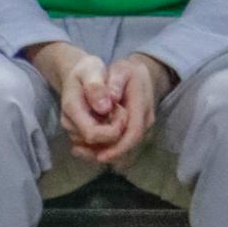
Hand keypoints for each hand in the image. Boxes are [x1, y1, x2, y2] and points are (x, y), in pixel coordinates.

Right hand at [28, 41, 126, 159]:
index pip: (92, 134)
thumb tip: (104, 107)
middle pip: (97, 145)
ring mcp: (74, 133)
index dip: (113, 130)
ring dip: (115, 140)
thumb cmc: (88, 71)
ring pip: (98, 151)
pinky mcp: (80, 138)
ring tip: (116, 116)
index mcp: (72, 108)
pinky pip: (96, 152)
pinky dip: (111, 145)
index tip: (123, 112)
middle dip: (117, 134)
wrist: (78, 75)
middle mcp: (70, 125)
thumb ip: (96, 87)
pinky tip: (116, 128)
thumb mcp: (92, 70)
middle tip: (121, 111)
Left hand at [93, 53, 173, 167]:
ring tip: (81, 151)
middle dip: (108, 154)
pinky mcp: (135, 133)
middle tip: (82, 154)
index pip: (133, 133)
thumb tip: (108, 101)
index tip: (100, 156)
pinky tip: (87, 150)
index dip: (118, 147)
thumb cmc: (124, 72)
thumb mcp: (119, 71)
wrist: (137, 75)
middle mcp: (146, 121)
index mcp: (142, 106)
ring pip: (127, 152)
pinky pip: (124, 149)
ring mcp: (143, 128)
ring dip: (105, 155)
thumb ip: (114, 83)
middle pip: (130, 147)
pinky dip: (107, 151)